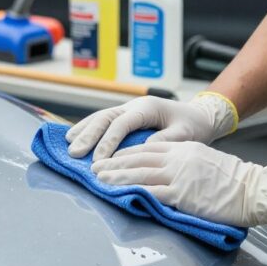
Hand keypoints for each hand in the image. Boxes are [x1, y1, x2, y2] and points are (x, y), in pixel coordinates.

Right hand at [65, 93, 237, 160]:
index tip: (98, 160)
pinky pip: (103, 120)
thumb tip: (144, 148)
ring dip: (83, 130)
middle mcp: (134, 105)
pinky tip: (74, 136)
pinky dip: (87, 127)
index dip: (107, 142)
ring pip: (100, 116)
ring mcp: (128, 109)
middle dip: (88, 136)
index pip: (121, 124)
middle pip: (105, 118)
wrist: (198, 115)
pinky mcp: (126, 116)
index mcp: (147, 108)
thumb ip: (166, 140)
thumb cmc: (193, 125)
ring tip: (68, 145)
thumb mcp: (185, 134)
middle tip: (74, 154)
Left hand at [90, 141, 266, 226]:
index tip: (111, 157)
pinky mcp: (181, 194)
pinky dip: (132, 192)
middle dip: (114, 163)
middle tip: (95, 167)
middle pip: (138, 159)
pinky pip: (151, 192)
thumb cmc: (233, 178)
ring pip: (139, 174)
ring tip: (99, 180)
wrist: (251, 189)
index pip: (147, 147)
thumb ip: (184, 161)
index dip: (126, 152)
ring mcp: (178, 176)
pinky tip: (119, 194)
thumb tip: (167, 170)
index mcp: (183, 148)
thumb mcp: (205, 160)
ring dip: (116, 177)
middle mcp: (177, 159)